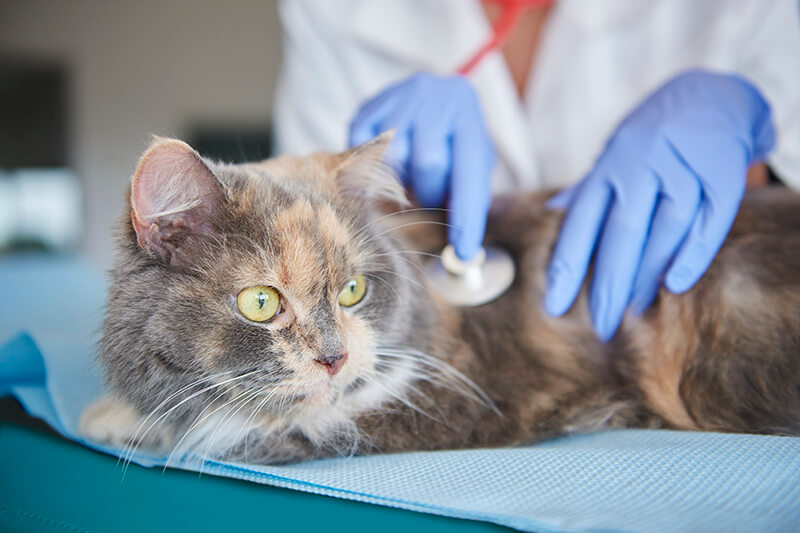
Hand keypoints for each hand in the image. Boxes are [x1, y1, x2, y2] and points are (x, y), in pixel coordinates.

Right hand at [349, 73, 495, 260]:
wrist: (437, 95)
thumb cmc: (457, 141)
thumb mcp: (473, 162)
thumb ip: (469, 197)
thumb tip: (462, 250)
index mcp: (469, 119)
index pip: (468, 175)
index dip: (466, 217)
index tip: (464, 252)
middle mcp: (436, 101)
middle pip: (427, 164)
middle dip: (428, 192)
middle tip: (426, 197)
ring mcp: (400, 99)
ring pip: (393, 158)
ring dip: (398, 181)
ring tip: (406, 179)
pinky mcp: (369, 106)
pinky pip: (363, 148)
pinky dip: (371, 166)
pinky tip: (384, 163)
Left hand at [545, 70, 774, 340]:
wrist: (712, 93)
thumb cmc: (653, 135)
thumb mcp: (613, 154)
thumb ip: (587, 189)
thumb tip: (550, 213)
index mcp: (610, 165)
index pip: (582, 222)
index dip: (567, 266)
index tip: (554, 305)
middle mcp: (641, 164)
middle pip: (622, 231)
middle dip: (609, 283)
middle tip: (600, 326)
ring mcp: (683, 166)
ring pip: (664, 229)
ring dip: (648, 275)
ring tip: (633, 312)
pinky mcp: (722, 170)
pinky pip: (709, 219)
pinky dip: (694, 252)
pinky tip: (676, 284)